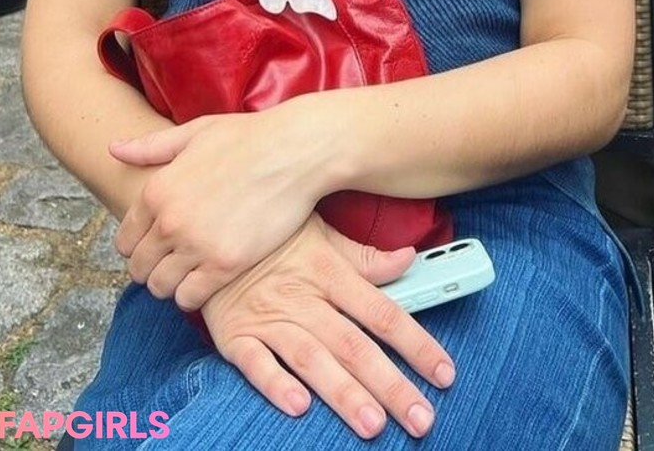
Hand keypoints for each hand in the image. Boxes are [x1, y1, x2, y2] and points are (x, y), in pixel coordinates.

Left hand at [110, 105, 333, 307]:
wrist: (295, 150)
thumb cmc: (248, 137)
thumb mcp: (195, 133)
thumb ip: (151, 147)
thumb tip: (114, 149)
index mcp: (158, 190)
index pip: (125, 240)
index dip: (138, 246)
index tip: (156, 246)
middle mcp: (170, 221)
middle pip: (139, 268)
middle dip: (152, 268)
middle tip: (174, 262)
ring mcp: (196, 245)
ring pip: (161, 287)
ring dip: (171, 284)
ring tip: (190, 272)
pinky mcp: (225, 264)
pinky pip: (190, 298)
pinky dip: (193, 294)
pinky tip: (208, 279)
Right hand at [202, 215, 454, 440]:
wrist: (210, 229)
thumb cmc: (274, 235)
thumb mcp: (322, 235)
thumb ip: (364, 256)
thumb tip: (408, 258)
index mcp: (329, 272)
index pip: (382, 311)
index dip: (415, 343)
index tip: (443, 373)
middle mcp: (303, 298)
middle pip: (353, 345)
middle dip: (390, 384)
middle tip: (421, 418)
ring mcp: (268, 318)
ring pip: (311, 359)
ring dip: (343, 393)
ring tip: (373, 425)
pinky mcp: (234, 335)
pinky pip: (255, 363)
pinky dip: (276, 384)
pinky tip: (298, 406)